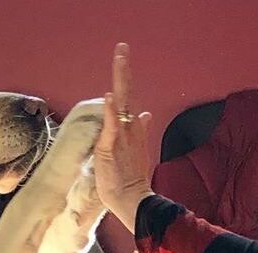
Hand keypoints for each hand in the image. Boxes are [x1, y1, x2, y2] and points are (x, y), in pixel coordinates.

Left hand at [95, 42, 154, 233]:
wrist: (132, 200)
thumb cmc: (129, 180)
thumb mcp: (132, 151)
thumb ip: (139, 131)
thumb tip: (147, 114)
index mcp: (132, 129)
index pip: (127, 98)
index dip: (124, 77)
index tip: (122, 56)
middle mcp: (130, 128)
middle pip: (127, 93)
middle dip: (123, 69)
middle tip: (122, 46)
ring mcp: (123, 136)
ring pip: (122, 102)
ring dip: (121, 80)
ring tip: (120, 58)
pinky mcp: (113, 147)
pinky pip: (112, 125)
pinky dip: (112, 110)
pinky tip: (110, 95)